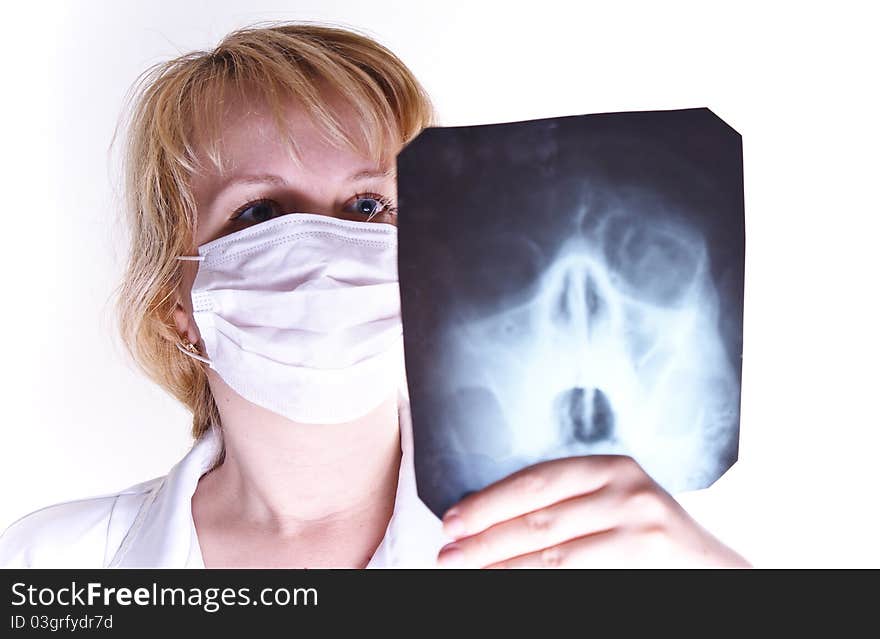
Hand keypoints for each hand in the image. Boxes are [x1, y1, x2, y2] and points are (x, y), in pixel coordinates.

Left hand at [436, 455, 749, 567]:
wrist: (715, 570)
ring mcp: (638, 524)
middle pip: (538, 517)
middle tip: (448, 555)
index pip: (535, 481)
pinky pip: (572, 575)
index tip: (452, 521)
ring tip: (466, 572)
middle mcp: (626, 489)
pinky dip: (533, 581)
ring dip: (500, 565)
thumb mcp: (613, 501)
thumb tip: (490, 520)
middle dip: (485, 538)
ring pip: (552, 553)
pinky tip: (506, 583)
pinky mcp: (644, 557)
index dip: (488, 501)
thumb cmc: (650, 535)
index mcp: (610, 465)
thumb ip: (567, 501)